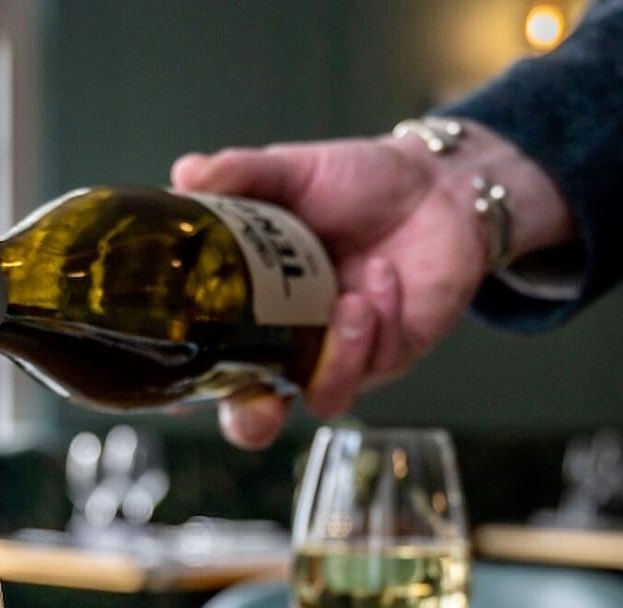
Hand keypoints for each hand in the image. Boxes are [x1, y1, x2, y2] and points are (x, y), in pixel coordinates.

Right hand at [172, 124, 571, 447]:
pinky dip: (381, 318)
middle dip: (254, 420)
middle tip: (261, 405)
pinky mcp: (393, 354)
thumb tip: (185, 173)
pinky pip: (379, 360)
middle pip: (258, 416)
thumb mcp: (293, 172)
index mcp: (253, 314)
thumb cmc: (359, 184)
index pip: (211, 371)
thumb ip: (239, 175)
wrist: (438, 182)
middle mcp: (291, 347)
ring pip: (325, 396)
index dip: (193, 394)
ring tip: (349, 301)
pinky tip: (382, 274)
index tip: (183, 396)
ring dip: (336, 357)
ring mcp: (342, 357)